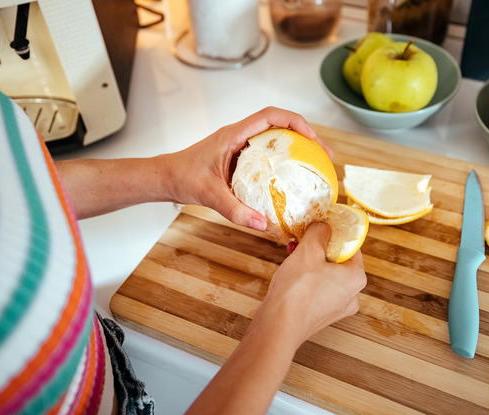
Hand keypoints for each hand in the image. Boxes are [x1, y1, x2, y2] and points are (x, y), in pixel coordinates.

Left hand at [160, 107, 332, 230]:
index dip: (296, 122)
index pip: (271, 116)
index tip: (313, 139)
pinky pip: (267, 154)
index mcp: (234, 135)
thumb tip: (263, 225)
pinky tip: (291, 182)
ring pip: (275, 139)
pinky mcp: (239, 158)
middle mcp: (240, 135)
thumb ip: (236, 211)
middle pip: (280, 125)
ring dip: (296, 148)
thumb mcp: (210, 196)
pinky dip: (283, 162)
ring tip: (315, 166)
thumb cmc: (182, 178)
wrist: (165, 178)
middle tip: (324, 156)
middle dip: (306, 136)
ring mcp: (240, 146)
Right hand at [252, 222, 366, 349]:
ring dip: (310, 262)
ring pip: (326, 275)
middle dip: (318, 249)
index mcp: (356, 278)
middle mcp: (351, 295)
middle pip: (337, 262)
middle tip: (303, 241)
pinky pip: (317, 289)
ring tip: (292, 255)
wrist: (278, 326)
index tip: (320, 228)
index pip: (351, 247)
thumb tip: (323, 226)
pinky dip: (306, 279)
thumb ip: (319, 232)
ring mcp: (336, 308)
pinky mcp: (320, 315)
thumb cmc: (297, 291)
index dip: (334, 234)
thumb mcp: (309, 250)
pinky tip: (291, 273)